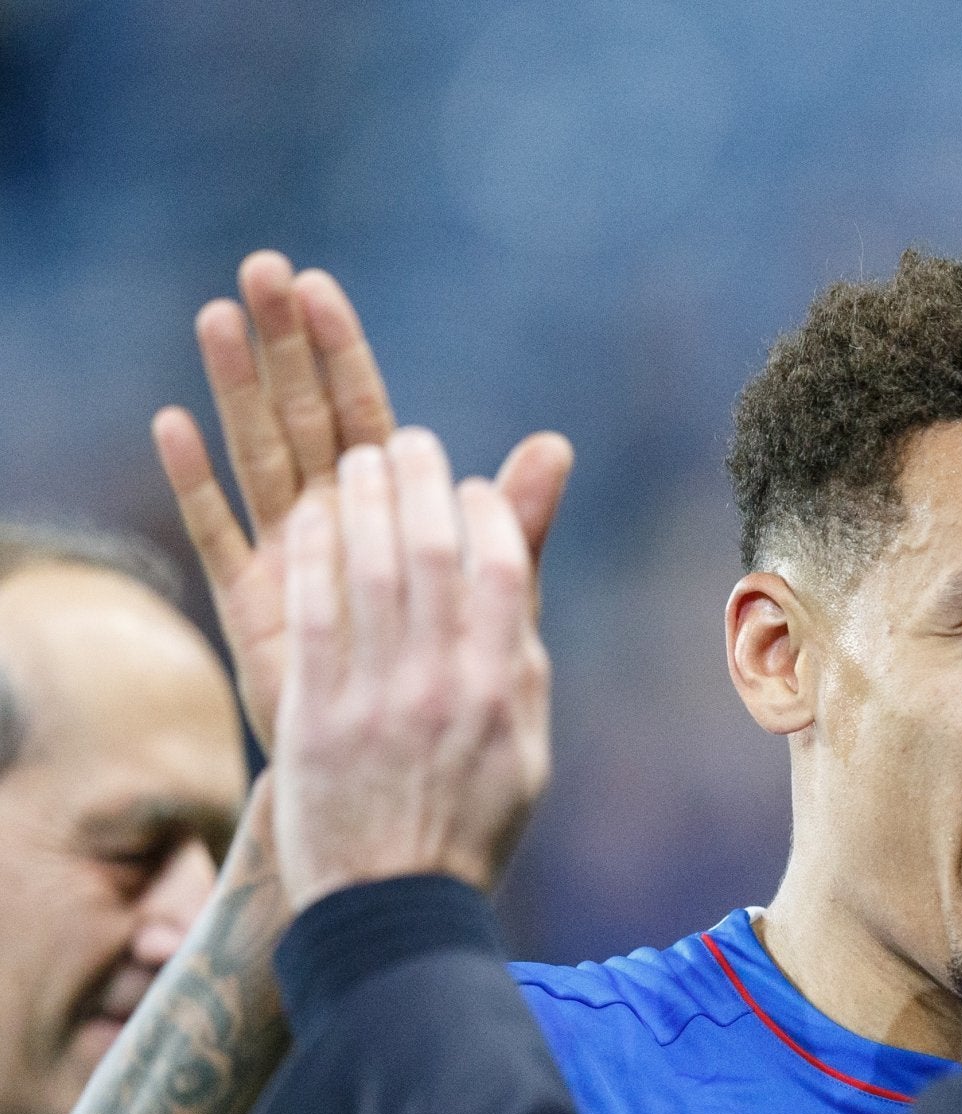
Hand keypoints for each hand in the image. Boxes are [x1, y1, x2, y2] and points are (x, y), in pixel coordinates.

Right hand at [155, 252, 569, 750]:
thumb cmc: (455, 676)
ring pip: (259, 454)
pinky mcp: (255, 602)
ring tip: (216, 317)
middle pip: (304, 415)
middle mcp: (334, 518)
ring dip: (238, 388)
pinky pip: (220, 531)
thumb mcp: (494, 596)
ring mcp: (290, 555)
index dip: (341, 350)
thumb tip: (557, 444)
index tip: (318, 284)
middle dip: (284, 344)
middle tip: (260, 268)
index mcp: (391, 508)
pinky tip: (174, 425)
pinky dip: (197, 481)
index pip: (362, 409)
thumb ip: (515, 525)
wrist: (408, 767)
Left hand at [272, 431, 559, 909]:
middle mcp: (448, 685)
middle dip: (420, 483)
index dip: (483, 513)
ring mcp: (380, 696)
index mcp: (506, 691)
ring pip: (373, 568)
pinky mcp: (316, 710)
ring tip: (359, 461)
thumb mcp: (521, 743)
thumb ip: (517, 654)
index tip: (468, 488)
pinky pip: (316, 610)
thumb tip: (518, 577)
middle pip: (434, 552)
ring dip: (364, 500)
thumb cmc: (467, 824)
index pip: (501, 571)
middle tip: (408, 444)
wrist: (394, 906)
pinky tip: (308, 519)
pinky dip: (315, 555)